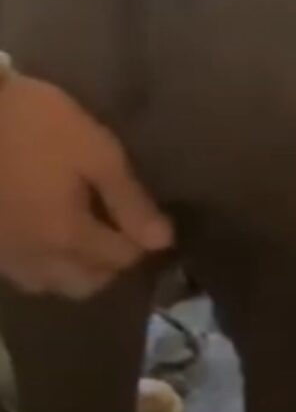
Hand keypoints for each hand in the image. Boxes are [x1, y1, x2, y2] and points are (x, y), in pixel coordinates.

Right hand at [0, 73, 172, 298]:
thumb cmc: (38, 126)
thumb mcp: (96, 153)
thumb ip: (130, 200)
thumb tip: (163, 241)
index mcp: (67, 236)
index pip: (122, 259)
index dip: (143, 242)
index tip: (152, 219)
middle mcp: (34, 259)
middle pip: (87, 283)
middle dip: (113, 264)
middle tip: (123, 229)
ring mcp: (4, 257)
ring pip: (52, 284)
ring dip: (78, 270)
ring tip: (90, 234)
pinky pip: (23, 273)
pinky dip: (46, 265)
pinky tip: (52, 235)